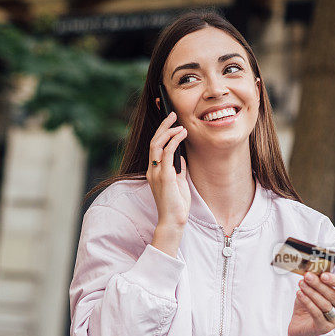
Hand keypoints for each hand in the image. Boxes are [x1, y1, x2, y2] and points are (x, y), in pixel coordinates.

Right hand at [147, 111, 190, 227]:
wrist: (172, 221)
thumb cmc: (176, 205)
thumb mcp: (178, 182)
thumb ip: (177, 169)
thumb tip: (180, 156)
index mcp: (154, 171)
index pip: (154, 147)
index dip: (160, 132)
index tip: (168, 121)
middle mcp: (152, 170)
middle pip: (154, 141)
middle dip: (163, 126)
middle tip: (172, 114)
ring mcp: (157, 173)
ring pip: (157, 144)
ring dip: (168, 131)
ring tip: (179, 124)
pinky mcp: (164, 176)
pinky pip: (167, 153)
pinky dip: (174, 141)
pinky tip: (182, 134)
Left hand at [288, 271, 334, 335]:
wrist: (300, 325)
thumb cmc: (309, 305)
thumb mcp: (313, 291)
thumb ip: (316, 281)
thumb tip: (311, 271)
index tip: (323, 275)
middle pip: (333, 295)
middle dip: (319, 284)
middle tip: (307, 276)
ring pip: (325, 304)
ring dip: (311, 292)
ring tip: (301, 284)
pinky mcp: (325, 327)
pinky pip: (316, 313)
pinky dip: (307, 302)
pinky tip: (299, 294)